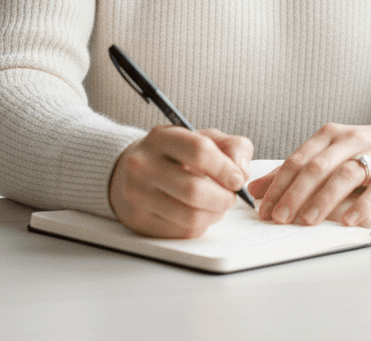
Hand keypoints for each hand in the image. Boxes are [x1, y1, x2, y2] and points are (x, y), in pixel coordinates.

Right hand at [108, 125, 253, 238]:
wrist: (129, 172)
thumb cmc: (174, 155)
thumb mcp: (202, 138)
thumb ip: (232, 147)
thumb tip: (241, 171)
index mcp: (160, 138)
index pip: (199, 151)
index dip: (225, 168)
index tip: (237, 179)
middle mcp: (143, 165)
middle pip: (194, 190)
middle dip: (223, 197)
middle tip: (231, 196)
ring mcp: (137, 196)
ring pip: (190, 216)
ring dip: (215, 214)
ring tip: (218, 205)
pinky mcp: (139, 222)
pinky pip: (182, 232)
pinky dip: (201, 225)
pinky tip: (201, 213)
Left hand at [248, 122, 370, 227]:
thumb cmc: (363, 153)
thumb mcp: (329, 155)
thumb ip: (294, 172)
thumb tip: (255, 189)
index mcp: (329, 135)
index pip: (298, 159)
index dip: (279, 184)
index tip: (264, 208)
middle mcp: (351, 140)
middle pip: (318, 167)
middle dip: (295, 194)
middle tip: (279, 218)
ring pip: (345, 175)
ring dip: (323, 200)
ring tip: (307, 221)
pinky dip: (362, 205)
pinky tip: (348, 221)